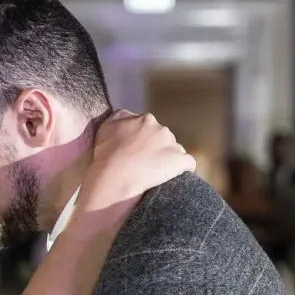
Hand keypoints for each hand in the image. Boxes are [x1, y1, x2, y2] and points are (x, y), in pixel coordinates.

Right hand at [79, 110, 195, 210]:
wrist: (114, 179)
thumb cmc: (105, 157)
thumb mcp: (105, 128)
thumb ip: (120, 117)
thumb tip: (129, 116)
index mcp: (145, 120)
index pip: (149, 127)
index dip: (143, 140)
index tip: (136, 152)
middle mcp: (161, 129)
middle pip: (163, 138)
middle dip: (156, 149)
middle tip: (143, 164)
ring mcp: (173, 145)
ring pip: (175, 150)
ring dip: (167, 160)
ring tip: (155, 174)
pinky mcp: (181, 161)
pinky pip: (188, 163)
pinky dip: (182, 170)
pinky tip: (173, 178)